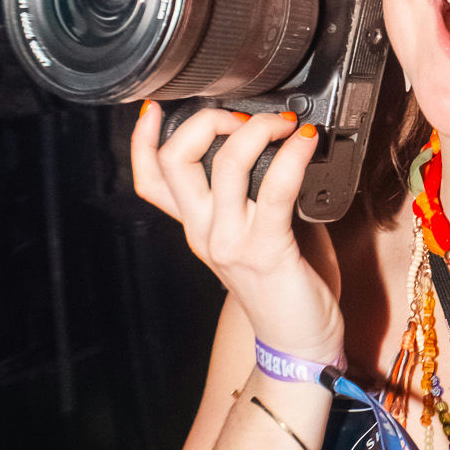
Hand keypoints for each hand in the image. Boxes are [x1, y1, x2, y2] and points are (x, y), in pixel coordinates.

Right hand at [130, 103, 343, 360]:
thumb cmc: (286, 285)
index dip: (143, 139)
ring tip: (284, 124)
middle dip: (207, 119)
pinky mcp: (266, 250)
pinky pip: (276, 188)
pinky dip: (293, 155)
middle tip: (244, 116)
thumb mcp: (257, 232)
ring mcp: (231, 242)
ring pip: (224, 164)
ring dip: (257, 129)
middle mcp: (205, 232)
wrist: (298, 343)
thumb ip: (255, 193)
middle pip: (176, 160)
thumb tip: (278, 144)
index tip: (155, 107)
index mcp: (197, 226)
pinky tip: (306, 142)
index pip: (150, 180)